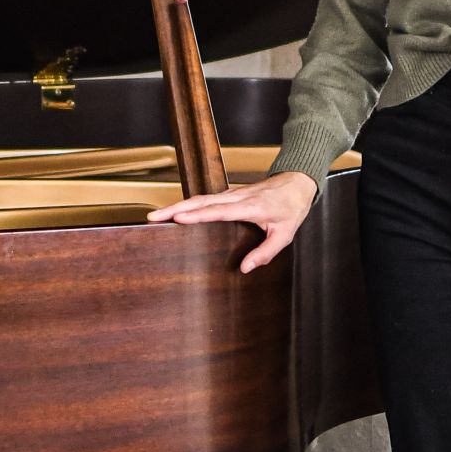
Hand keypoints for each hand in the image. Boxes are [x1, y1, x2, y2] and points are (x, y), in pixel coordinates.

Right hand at [147, 171, 317, 272]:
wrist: (296, 183)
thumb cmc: (292, 209)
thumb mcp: (285, 234)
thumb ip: (266, 252)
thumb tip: (245, 268)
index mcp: (250, 207)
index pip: (219, 211)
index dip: (198, 215)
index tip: (178, 218)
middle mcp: (237, 197)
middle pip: (201, 201)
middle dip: (176, 208)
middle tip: (153, 217)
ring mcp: (231, 194)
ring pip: (200, 198)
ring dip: (178, 205)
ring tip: (156, 215)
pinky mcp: (229, 194)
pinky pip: (205, 199)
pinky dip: (188, 204)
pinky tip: (176, 212)